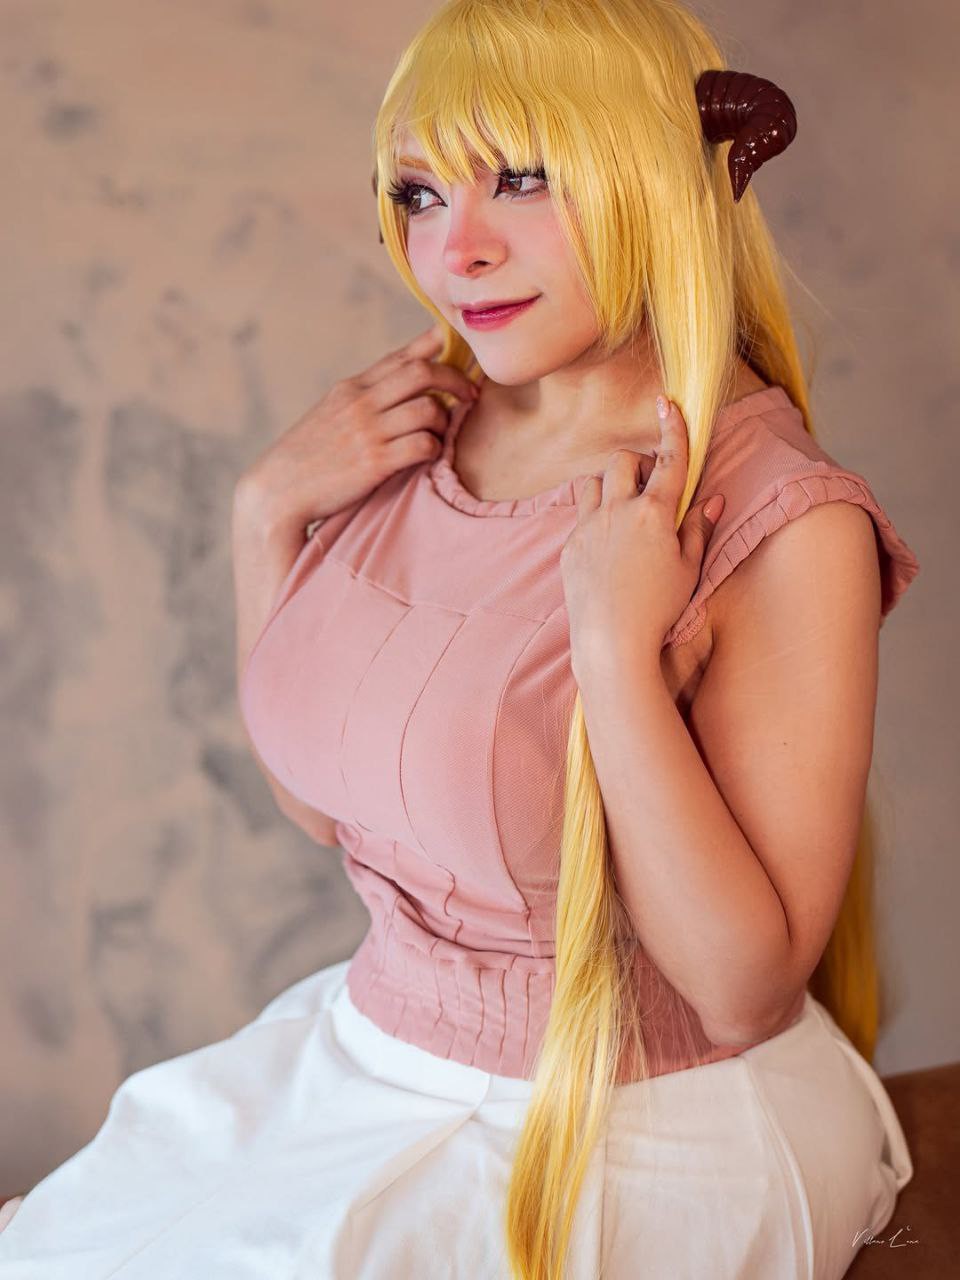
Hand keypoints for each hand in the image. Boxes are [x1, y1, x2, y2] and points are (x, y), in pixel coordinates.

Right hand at [237, 322, 478, 533]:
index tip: (457, 344)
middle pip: (422, 372)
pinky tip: (429, 456)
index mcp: (351, 388)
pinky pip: (423, 445)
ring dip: (444, 421)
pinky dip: (435, 449)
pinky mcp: (374, 462)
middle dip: (455, 379)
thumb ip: (363, 400)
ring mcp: (367, 432)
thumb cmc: (307, 458)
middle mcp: (360, 403)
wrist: (276, 491)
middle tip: (469, 395)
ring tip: (440, 434)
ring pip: (429, 408)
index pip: (400, 356)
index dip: (434, 346)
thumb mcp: (330, 416)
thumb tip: (397, 390)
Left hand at [560, 395, 724, 673]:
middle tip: (650, 489)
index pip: (669, 459)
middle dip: (637, 464)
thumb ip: (698, 529)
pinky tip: (608, 553)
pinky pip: (581, 518)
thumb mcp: (689, 570)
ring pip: (593, 484)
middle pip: (622, 461)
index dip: (672, 428)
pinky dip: (596, 522)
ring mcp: (588, 527)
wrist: (610, 641)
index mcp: (654, 513)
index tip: (667, 401)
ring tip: (624, 516)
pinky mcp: (570, 546)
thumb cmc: (659, 609)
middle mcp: (618, 511)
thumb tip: (714, 500)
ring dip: (609, 487)